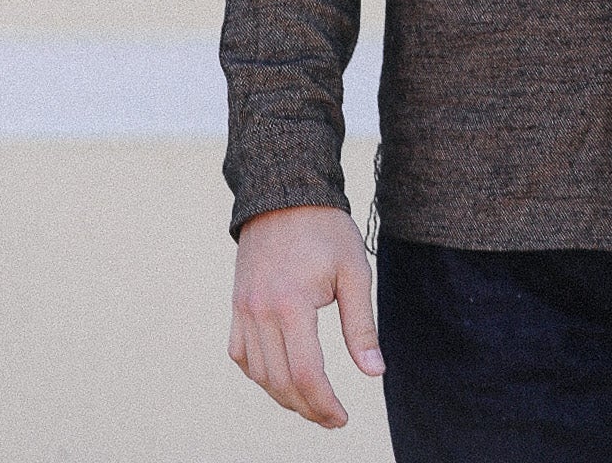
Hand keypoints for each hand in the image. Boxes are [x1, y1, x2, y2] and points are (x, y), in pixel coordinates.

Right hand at [229, 204, 384, 426]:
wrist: (285, 193)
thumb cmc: (326, 230)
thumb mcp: (354, 272)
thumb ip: (362, 326)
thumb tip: (375, 373)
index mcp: (292, 304)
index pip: (305, 374)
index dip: (324, 404)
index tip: (343, 417)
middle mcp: (260, 311)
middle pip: (279, 382)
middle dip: (307, 408)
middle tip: (332, 417)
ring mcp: (243, 309)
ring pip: (258, 374)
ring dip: (284, 396)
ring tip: (312, 401)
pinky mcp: (237, 305)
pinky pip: (240, 354)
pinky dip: (259, 373)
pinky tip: (280, 376)